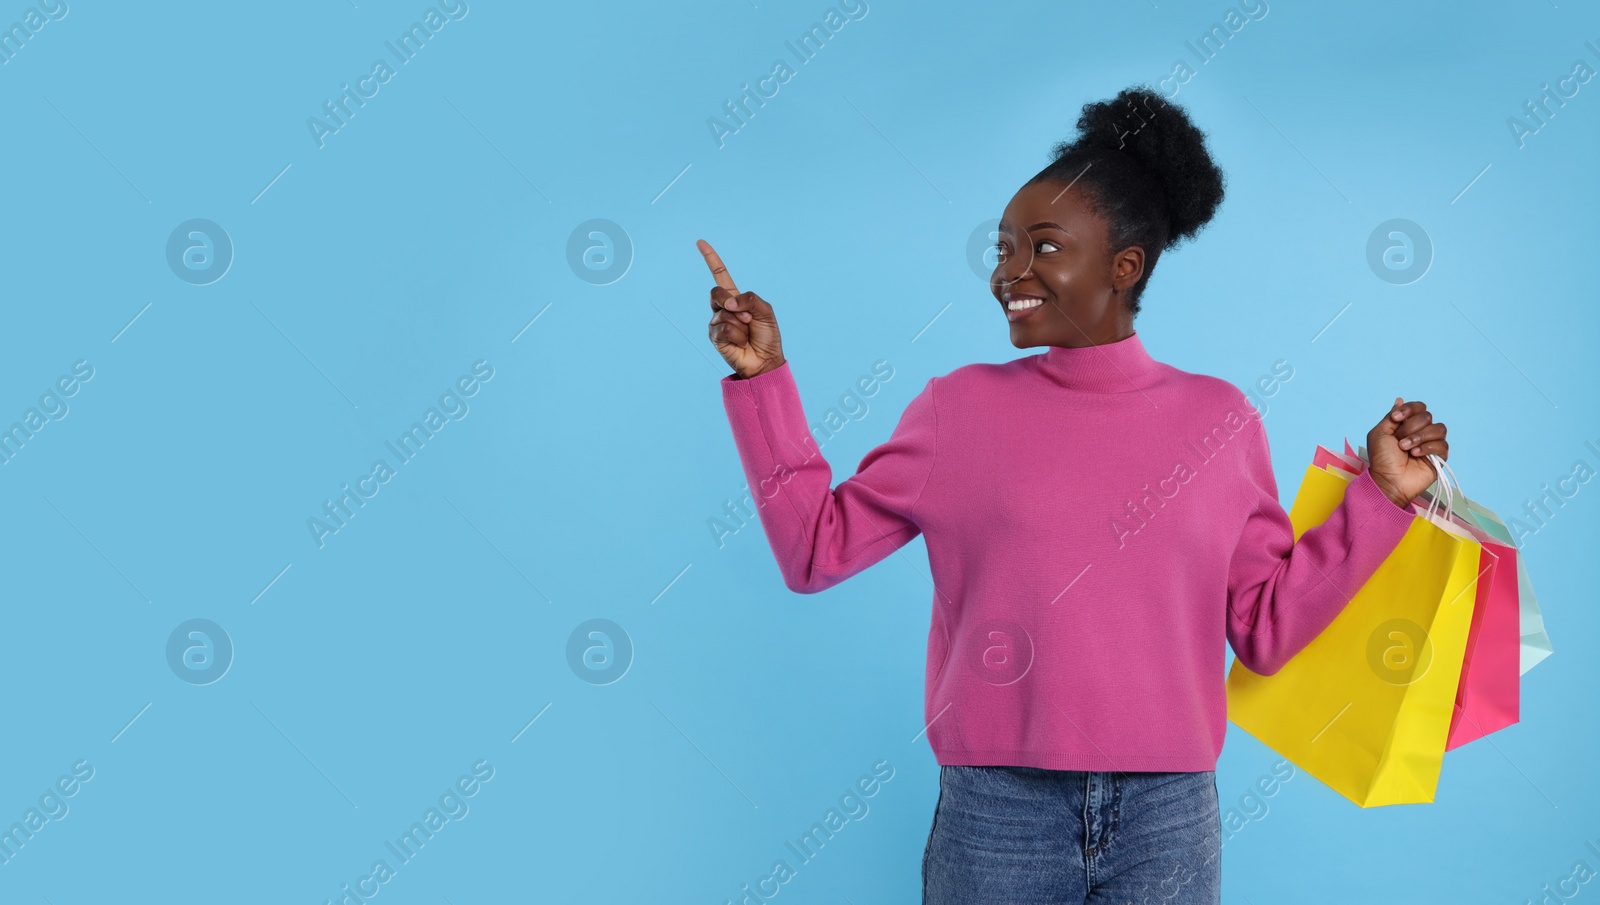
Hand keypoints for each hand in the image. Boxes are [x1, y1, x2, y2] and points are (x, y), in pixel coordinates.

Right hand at [699, 239, 784, 378]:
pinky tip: (741, 343)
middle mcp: (723, 307)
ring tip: (747, 334)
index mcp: (735, 297)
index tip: (700, 242)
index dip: (710, 258)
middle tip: (747, 318)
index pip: (720, 274)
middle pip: (716, 291)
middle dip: (732, 302)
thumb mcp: (766, 311)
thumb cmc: (767, 335)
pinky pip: (725, 328)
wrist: (765, 360)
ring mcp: (717, 321)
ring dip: (741, 325)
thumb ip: (750, 300)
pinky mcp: (715, 336)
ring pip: (724, 313)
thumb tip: (729, 304)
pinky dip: (737, 335)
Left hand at [1365, 397, 1448, 507]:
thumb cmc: (1381, 458)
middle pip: (1427, 416)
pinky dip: (1428, 447)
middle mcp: (1421, 432)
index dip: (1409, 409)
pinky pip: (1442, 444)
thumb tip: (1400, 400)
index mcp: (1407, 425)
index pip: (1419, 407)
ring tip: (1406, 448)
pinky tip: (1416, 454)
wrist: (1387, 479)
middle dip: (1410, 427)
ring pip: (1439, 428)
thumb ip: (1391, 416)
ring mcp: (1431, 444)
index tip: (1396, 419)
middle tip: (1399, 441)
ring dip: (1420, 437)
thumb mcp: (1380, 433)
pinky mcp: (1440, 457)